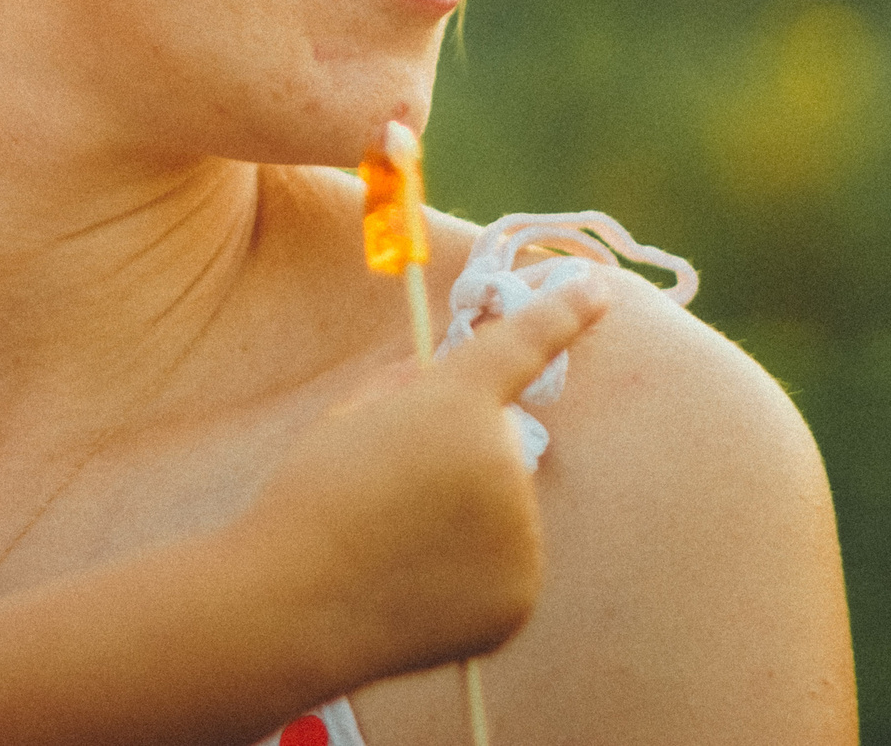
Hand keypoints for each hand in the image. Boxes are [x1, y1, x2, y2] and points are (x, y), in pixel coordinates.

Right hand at [248, 276, 612, 683]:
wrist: (292, 604)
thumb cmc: (310, 500)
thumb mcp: (349, 418)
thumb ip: (406, 389)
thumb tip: (437, 384)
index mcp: (456, 402)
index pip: (523, 342)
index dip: (565, 311)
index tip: (598, 286)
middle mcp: (504, 460)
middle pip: (498, 443)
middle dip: (460, 457)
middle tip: (391, 491)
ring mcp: (520, 533)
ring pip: (504, 510)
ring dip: (465, 520)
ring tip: (395, 546)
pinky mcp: (521, 595)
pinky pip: (506, 567)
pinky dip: (471, 575)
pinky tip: (415, 586)